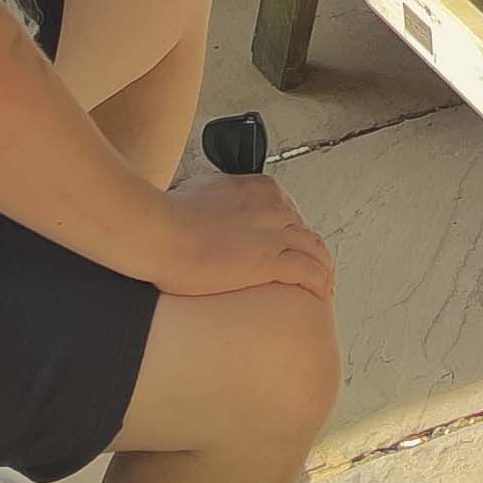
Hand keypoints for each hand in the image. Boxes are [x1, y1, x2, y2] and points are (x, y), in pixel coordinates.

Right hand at [157, 164, 334, 302]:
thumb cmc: (167, 217)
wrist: (159, 232)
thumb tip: (208, 205)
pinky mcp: (270, 260)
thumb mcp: (197, 191)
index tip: (288, 245)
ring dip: (323, 268)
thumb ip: (213, 197)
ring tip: (323, 285)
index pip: (288, 210)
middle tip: (308, 269)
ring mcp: (274, 232)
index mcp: (257, 188)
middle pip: (304, 231)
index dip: (291, 232)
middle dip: (308, 251)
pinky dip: (319, 284)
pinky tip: (321, 294)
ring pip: (315, 250)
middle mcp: (272, 206)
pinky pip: (309, 272)